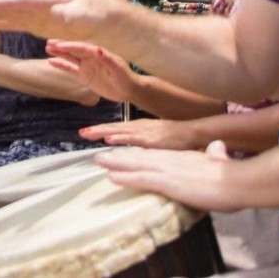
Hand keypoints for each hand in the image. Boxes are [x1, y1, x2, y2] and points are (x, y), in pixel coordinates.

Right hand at [0, 0, 114, 43]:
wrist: (113, 23)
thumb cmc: (104, 18)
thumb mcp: (92, 17)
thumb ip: (76, 15)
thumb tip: (58, 14)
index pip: (24, 0)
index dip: (3, 4)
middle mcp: (44, 4)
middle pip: (14, 5)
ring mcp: (43, 14)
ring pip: (14, 13)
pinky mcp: (44, 25)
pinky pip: (20, 23)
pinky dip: (5, 24)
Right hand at [47, 40, 136, 102]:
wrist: (128, 89)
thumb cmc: (126, 77)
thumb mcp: (118, 69)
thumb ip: (108, 59)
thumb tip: (98, 50)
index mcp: (99, 53)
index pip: (83, 48)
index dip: (71, 46)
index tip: (60, 44)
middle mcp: (91, 58)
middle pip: (74, 50)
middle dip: (62, 46)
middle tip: (49, 42)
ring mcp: (87, 66)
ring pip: (70, 58)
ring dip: (59, 53)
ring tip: (47, 48)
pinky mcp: (84, 76)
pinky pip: (71, 69)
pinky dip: (61, 65)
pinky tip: (51, 62)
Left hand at [80, 118, 201, 150]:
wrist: (197, 133)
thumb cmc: (181, 140)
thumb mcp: (161, 141)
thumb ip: (150, 145)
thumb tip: (139, 149)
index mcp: (143, 129)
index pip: (119, 129)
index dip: (104, 130)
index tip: (88, 133)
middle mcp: (142, 128)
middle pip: (116, 128)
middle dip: (98, 130)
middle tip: (82, 133)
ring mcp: (147, 134)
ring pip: (121, 133)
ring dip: (104, 132)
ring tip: (88, 134)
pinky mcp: (154, 142)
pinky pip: (134, 141)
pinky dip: (121, 138)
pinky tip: (109, 139)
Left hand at [95, 141, 242, 212]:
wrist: (237, 180)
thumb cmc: (231, 176)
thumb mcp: (220, 161)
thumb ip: (215, 154)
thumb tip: (218, 148)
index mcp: (182, 158)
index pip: (154, 155)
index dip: (137, 154)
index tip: (123, 155)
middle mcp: (172, 160)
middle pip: (140, 156)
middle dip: (119, 157)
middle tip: (100, 156)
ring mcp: (169, 169)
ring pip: (136, 164)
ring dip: (116, 163)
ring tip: (99, 162)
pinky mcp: (169, 181)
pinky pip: (142, 178)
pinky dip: (126, 177)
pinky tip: (112, 178)